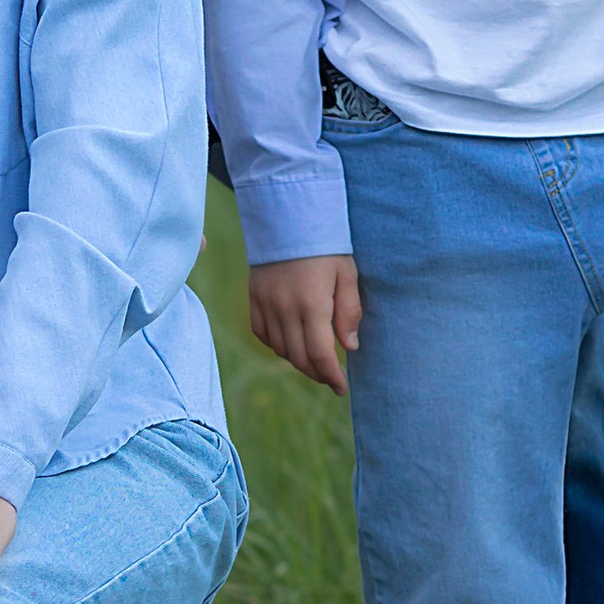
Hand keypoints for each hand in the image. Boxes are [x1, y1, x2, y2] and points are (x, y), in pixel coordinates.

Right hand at [248, 255, 362, 394]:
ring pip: (280, 349)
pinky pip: (262, 334)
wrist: (287, 216)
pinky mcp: (253, 298)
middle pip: (299, 357)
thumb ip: (349, 311)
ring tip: (315, 362)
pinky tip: (291, 344)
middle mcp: (284, 308)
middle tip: (331, 378)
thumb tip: (350, 347)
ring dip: (298, 361)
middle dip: (317, 373)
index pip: (320, 354)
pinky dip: (277, 345)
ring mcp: (265, 304)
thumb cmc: (325, 245)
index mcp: (312, 303)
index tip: (342, 387)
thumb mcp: (347, 273)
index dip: (331, 376)